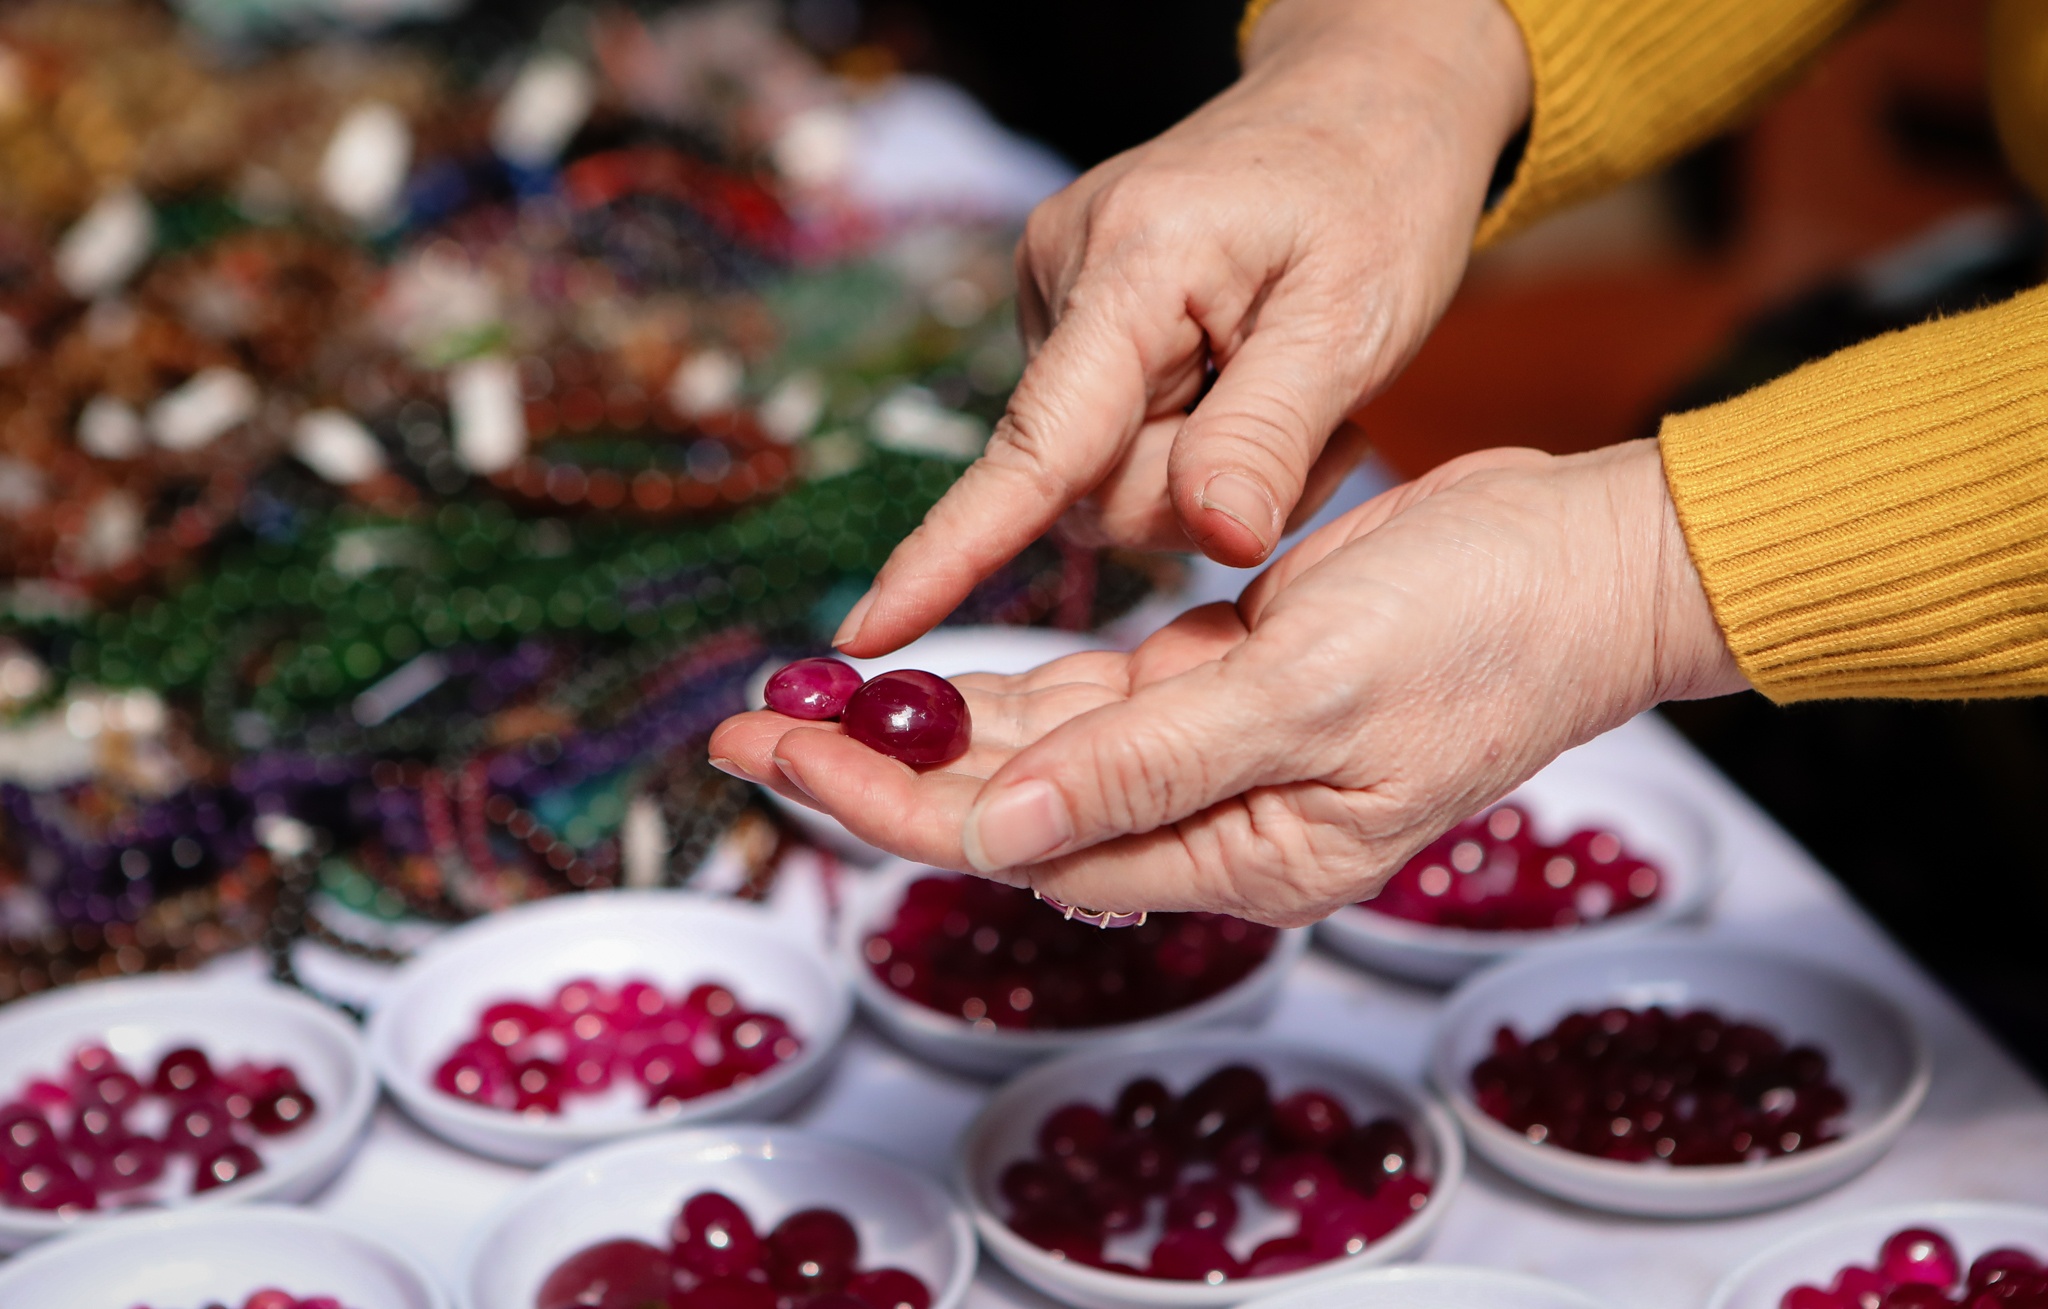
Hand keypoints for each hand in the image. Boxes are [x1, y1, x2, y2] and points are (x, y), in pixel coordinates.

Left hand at [710, 441, 1746, 925]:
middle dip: (871, 765)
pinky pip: (1084, 698)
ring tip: (803, 694)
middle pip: (1004, 805)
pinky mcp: (1217, 688)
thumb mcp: (1310, 690)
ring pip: (1032, 751)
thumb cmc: (1480, 628)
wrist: (1583, 559)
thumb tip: (996, 833)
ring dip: (920, 723)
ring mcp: (1210, 756)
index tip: (778, 754)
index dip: (887, 801)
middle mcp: (1210, 821)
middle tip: (742, 725)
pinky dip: (1002, 682)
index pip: (1021, 843)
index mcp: (1237, 854)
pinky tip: (924, 666)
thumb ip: (1148, 765)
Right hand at [832, 0, 1532, 656]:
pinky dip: (1192, 439)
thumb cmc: (1375, 200)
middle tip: (1312, 429)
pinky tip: (1247, 377)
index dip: (953, 549)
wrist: (1364, 105)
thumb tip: (1215, 539)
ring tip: (1287, 387)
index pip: (1036, 441)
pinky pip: (1115, 442)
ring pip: (1104, 477)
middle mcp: (1065, 273)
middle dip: (1197, 492)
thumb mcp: (1357, 319)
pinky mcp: (1072, 322)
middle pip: (1090, 487)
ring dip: (1201, 467)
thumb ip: (1272, 435)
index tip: (868, 631)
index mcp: (1134, 263)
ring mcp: (1058, 297)